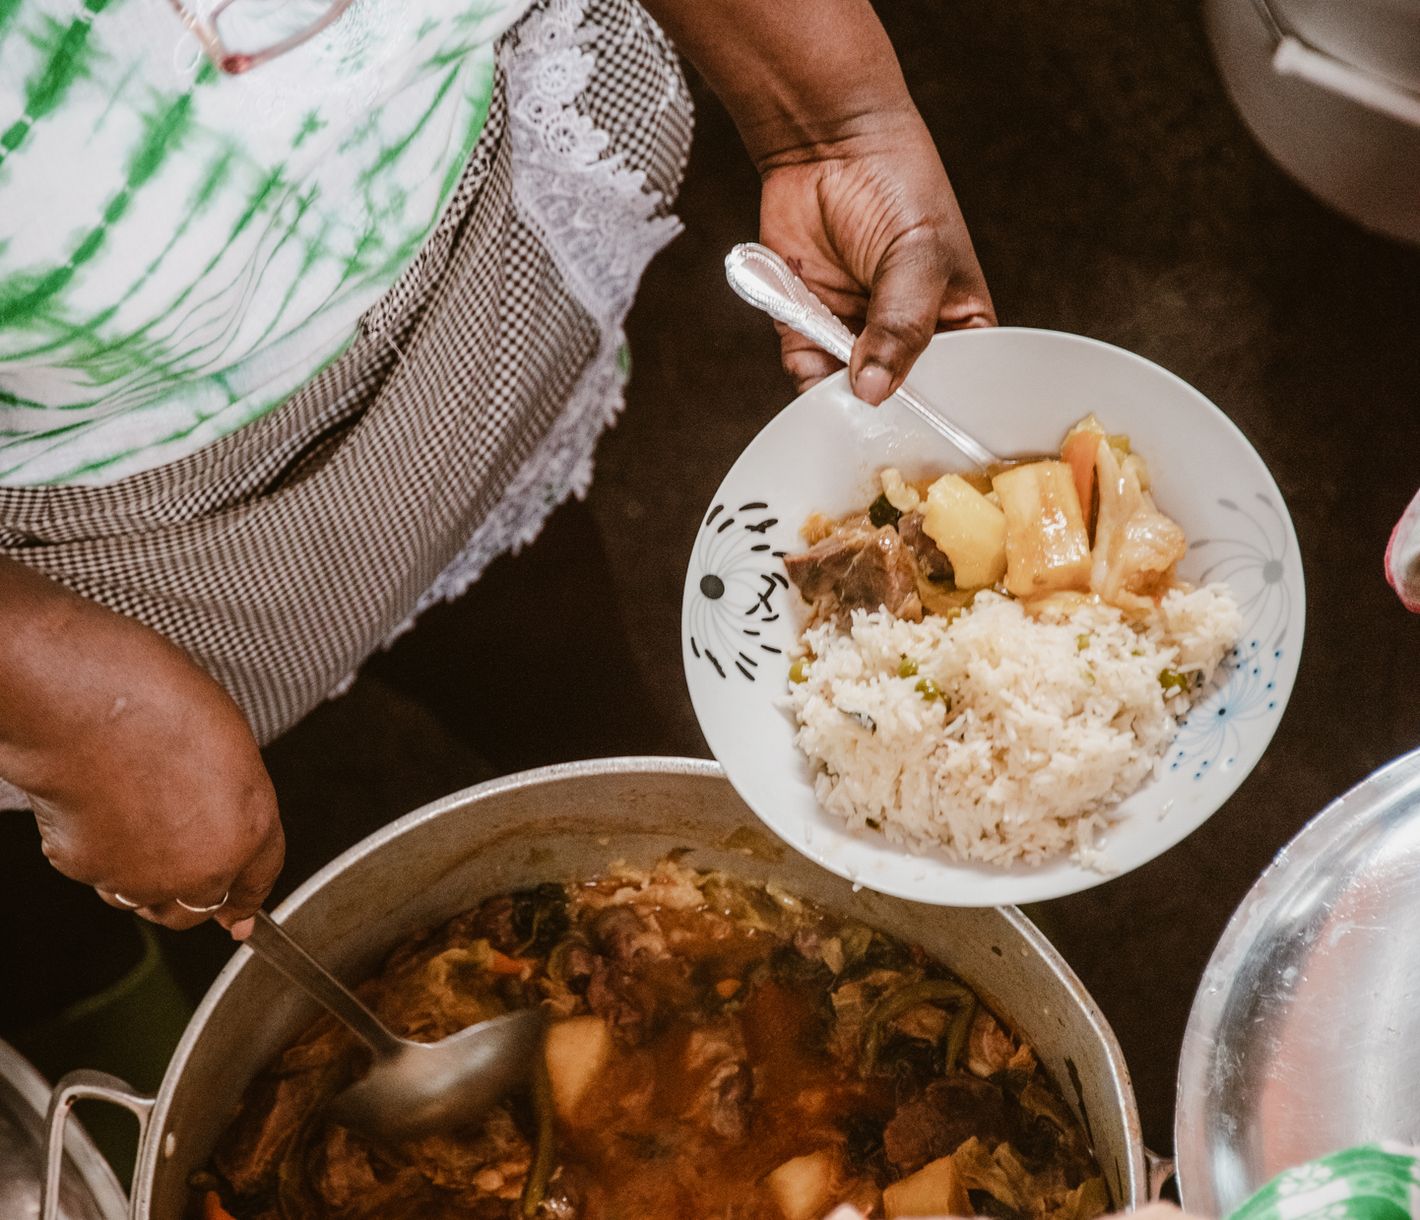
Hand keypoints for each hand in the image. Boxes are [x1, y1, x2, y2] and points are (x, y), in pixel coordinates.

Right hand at [0, 562, 281, 937]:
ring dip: (144, 878)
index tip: (240, 917)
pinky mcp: (88, 871)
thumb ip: (234, 798)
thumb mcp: (230, 745)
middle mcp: (199, 867)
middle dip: (191, 890)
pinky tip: (99, 811)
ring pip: (146, 899)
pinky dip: (99, 854)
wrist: (83, 703)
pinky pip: (99, 874)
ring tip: (133, 821)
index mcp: (248, 829)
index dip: (248, 896)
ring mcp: (141, 877)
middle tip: (175, 855)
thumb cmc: (157, 702)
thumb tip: (224, 816)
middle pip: (198, 907)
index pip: (258, 879)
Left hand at [758, 107, 995, 401]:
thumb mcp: (917, 257)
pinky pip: (807, 375)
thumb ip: (901, 326)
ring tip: (846, 396)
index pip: (957, 388)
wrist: (828, 144)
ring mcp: (855, 339)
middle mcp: (905, 341)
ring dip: (842, 402)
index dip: (941, 412)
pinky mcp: (808, 331)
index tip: (927, 432)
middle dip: (887, 412)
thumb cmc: (898, 187)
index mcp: (956, 327)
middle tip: (880, 423)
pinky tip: (817, 373)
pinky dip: (807, 382)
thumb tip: (873, 391)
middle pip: (899, 401)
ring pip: (849, 396)